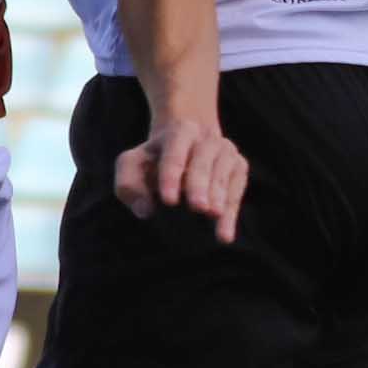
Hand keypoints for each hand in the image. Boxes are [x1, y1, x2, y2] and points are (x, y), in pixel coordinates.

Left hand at [114, 120, 245, 243]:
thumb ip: (128, 184)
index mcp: (179, 131)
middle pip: (203, 159)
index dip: (171, 175)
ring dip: (219, 196)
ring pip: (224, 173)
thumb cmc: (153, 162)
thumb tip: (145, 210)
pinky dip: (230, 213)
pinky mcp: (239, 167)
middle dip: (199, 184)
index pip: (175, 151)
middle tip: (197, 207)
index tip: (168, 201)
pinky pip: (236, 190)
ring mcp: (226, 151)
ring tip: (212, 216)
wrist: (185, 147)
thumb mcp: (132, 166)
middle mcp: (207, 137)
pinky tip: (224, 236)